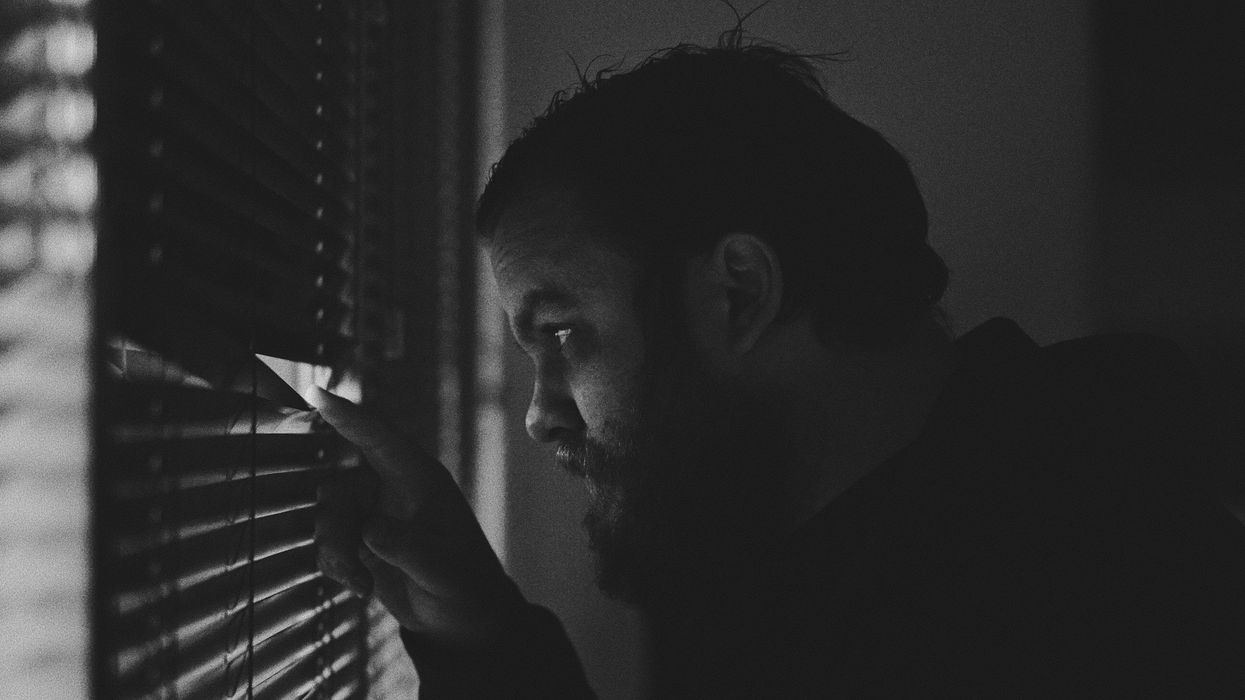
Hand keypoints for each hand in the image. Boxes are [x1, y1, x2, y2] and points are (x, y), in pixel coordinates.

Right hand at [309, 387, 523, 649]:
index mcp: (421, 480)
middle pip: (339, 488)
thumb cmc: (464, 585)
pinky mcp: (362, 540)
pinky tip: (362, 588)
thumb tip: (371, 530)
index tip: (315, 390)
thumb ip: (408, 549)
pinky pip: (329, 543)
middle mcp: (393, 489)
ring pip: (329, 517)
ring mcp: (375, 514)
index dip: (348, 415)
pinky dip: (337, 567)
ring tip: (362, 585)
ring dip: (336, 553)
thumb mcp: (442, 571)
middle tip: (354, 568)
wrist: (462, 618)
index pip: (380, 438)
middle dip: (336, 529)